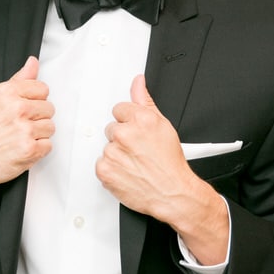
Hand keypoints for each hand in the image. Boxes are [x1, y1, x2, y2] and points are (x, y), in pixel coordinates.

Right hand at [0, 56, 53, 230]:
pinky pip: (48, 145)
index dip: (35, 100)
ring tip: (20, 137)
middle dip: (37, 118)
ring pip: (50, 127)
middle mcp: (18, 109)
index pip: (43, 89)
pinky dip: (37, 149)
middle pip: (49, 108)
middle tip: (20, 126)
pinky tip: (22, 148)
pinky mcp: (30, 149)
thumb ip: (18, 80)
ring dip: (38, 134)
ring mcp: (25, 130)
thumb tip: (33, 62)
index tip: (24, 109)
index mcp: (8, 92)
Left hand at [96, 75, 227, 264]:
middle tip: (138, 151)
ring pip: (107, 147)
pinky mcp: (105, 170)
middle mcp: (125, 134)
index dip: (129, 123)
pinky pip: (101, 164)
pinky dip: (111, 170)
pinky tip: (127, 172)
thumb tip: (138, 81)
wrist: (173, 192)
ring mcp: (113, 152)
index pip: (119, 110)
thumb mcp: (163, 126)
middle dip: (123, 138)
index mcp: (140, 120)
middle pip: (112, 128)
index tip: (138, 134)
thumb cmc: (170, 163)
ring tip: (135, 164)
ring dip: (117, 155)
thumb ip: (145, 100)